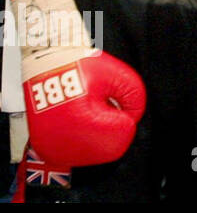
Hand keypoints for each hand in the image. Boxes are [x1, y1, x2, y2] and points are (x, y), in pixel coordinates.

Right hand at [14, 0, 146, 166]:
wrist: (47, 62)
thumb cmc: (82, 66)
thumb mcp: (119, 76)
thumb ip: (135, 97)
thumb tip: (133, 117)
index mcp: (86, 124)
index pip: (123, 135)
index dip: (124, 116)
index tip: (114, 101)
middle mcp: (66, 142)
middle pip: (108, 145)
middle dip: (110, 124)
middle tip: (100, 103)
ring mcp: (53, 145)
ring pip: (92, 149)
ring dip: (96, 132)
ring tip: (87, 108)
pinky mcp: (45, 145)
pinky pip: (74, 150)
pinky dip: (81, 137)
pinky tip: (78, 117)